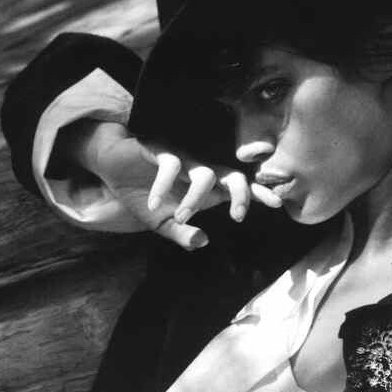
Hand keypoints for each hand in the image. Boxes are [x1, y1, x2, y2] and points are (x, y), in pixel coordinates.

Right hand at [57, 120, 282, 249]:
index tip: (277, 204)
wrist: (113, 170)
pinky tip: (152, 202)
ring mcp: (184, 160)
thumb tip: (202, 242)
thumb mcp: (164, 223)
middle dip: (241, 194)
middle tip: (238, 215)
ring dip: (194, 199)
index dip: (258, 194)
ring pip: (204, 175)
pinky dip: (162, 186)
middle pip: (233, 177)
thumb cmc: (144, 195)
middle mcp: (201, 172)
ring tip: (181, 216)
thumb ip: (184, 235)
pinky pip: (171, 165)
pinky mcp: (162, 150)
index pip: (240, 189)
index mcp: (207, 190)